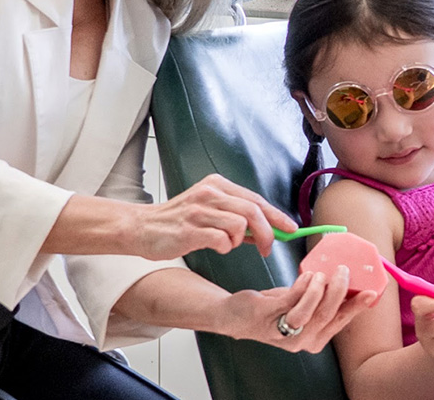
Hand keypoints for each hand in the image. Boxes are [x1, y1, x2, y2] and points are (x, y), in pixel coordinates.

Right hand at [132, 174, 297, 259]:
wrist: (142, 227)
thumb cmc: (178, 222)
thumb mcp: (209, 211)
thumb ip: (236, 218)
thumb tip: (267, 230)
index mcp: (217, 185)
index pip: (256, 199)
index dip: (276, 216)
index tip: (291, 229)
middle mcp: (209, 193)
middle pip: (253, 211)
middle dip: (267, 232)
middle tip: (267, 248)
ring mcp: (198, 210)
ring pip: (240, 225)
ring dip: (240, 241)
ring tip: (227, 244)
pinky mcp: (189, 229)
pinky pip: (222, 240)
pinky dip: (225, 247)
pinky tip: (216, 246)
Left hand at [215, 265, 377, 351]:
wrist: (237, 314)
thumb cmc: (274, 308)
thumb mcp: (303, 305)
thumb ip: (323, 298)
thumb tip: (347, 278)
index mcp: (315, 339)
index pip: (340, 322)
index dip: (357, 307)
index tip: (371, 292)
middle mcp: (301, 341)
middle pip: (327, 316)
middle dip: (339, 291)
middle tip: (343, 270)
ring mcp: (283, 332)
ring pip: (310, 313)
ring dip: (318, 290)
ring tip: (321, 273)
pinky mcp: (268, 318)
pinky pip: (290, 302)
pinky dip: (301, 287)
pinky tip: (306, 276)